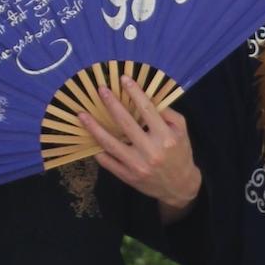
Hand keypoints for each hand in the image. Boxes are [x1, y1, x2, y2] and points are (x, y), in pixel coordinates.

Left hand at [86, 79, 202, 212]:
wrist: (179, 186)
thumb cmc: (180, 153)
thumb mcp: (182, 131)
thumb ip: (168, 113)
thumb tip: (148, 97)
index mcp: (165, 137)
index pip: (147, 110)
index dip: (135, 92)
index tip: (123, 79)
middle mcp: (150, 151)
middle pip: (125, 123)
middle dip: (111, 104)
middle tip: (101, 90)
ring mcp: (137, 165)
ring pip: (110, 144)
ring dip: (94, 127)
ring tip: (82, 115)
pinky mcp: (127, 176)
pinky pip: (107, 161)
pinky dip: (97, 149)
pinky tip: (89, 138)